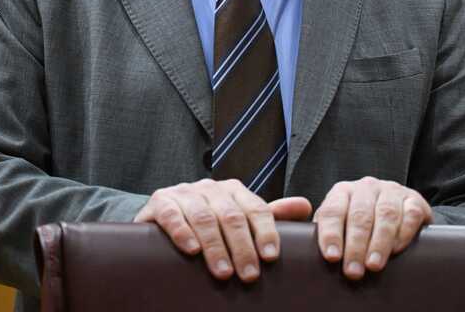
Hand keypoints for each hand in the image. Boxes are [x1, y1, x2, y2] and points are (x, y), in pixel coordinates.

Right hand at [134, 178, 311, 281]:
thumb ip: (269, 216)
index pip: (256, 208)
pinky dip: (182, 232)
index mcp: (233, 190)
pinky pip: (172, 214)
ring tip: (224, 272)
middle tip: (249, 275)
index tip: (271, 257)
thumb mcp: (239, 221)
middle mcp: (209, 188)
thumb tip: (304, 205)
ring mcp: (184, 193)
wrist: (162, 222)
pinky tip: (191, 250)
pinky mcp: (160, 202)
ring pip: (204, 217)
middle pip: (232, 216)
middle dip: (242, 247)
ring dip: (216, 246)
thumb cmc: (207, 226)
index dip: (265, 232)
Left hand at [313, 177, 432, 279]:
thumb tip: (307, 252)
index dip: (331, 234)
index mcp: (342, 192)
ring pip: (385, 214)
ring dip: (379, 242)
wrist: (397, 210)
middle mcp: (366, 187)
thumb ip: (326, 233)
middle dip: (355, 245)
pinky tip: (396, 249)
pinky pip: (409, 214)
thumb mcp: (340, 224)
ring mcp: (391, 191)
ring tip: (373, 265)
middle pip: (359, 215)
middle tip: (353, 270)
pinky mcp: (413, 199)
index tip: (332, 256)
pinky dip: (403, 233)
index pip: (332, 210)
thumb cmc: (360, 223)